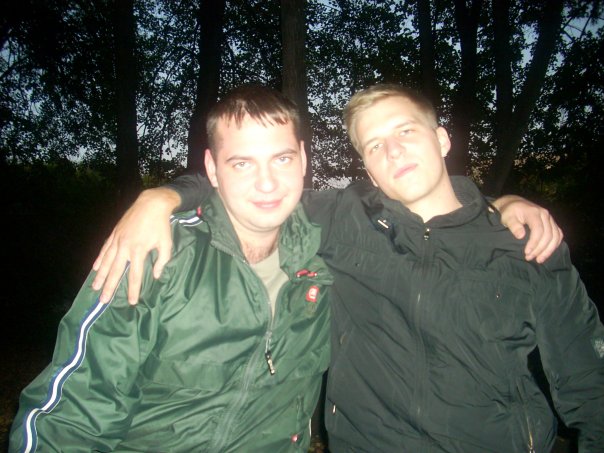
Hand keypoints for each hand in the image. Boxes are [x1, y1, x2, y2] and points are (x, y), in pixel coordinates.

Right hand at [92, 187, 180, 303]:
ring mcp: (118, 240)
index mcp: (139, 251)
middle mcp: (125, 247)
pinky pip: (105, 249)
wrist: (151, 204)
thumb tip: (155, 275)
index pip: (135, 275)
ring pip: (106, 261)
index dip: (133, 289)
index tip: (131, 301)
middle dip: (109, 287)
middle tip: (103, 300)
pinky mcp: (114, 233)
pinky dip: (99, 259)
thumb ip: (162, 261)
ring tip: (94, 288)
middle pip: (116, 271)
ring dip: (100, 276)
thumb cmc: (161, 225)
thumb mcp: (166, 244)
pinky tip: (95, 269)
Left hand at [494, 195, 562, 262]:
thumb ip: (513, 225)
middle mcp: (545, 214)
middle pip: (548, 234)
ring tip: (539, 259)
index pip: (538, 229)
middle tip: (529, 258)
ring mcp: (550, 218)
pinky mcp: (552, 223)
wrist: (515, 204)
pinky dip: (554, 245)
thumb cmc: (509, 212)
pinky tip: (547, 253)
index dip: (534, 243)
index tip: (526, 252)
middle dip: (540, 249)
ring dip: (549, 250)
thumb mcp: (507, 217)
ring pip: (556, 236)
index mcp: (534, 212)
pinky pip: (558, 235)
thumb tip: (521, 236)